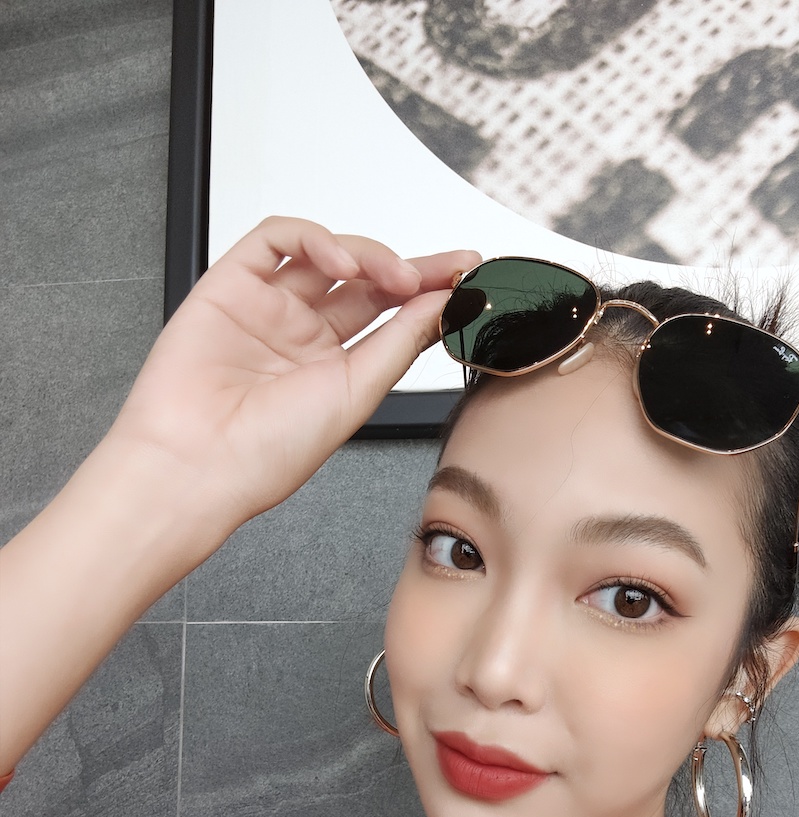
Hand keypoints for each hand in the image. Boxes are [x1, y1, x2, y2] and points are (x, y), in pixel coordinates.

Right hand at [108, 216, 479, 532]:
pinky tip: (341, 262)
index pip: (391, 318)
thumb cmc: (267, 452)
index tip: (469, 282)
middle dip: (412, 269)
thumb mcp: (357, 396)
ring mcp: (267, 308)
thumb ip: (399, 345)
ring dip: (369, 255)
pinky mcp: (230, 284)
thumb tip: (441, 306)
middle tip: (450, 268)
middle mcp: (302, 336)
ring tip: (398, 276)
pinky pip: (274, 239)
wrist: (198, 463)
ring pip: (326, 255)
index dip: (429, 297)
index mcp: (334, 369)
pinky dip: (314, 239)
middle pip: (366, 283)